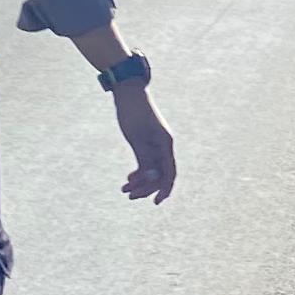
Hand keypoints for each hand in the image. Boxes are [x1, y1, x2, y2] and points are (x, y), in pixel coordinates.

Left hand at [111, 84, 177, 204]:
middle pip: (160, 174)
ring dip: (140, 181)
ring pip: (152, 170)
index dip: (164, 189)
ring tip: (124, 190)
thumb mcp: (136, 137)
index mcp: (165, 143)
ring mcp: (155, 144)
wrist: (128, 92)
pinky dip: (139, 172)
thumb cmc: (132, 112)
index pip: (169, 172)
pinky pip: (146, 162)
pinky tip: (129, 179)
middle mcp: (163, 146)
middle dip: (146, 187)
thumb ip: (145, 157)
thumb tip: (153, 178)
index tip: (157, 202)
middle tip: (129, 196)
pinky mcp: (146, 143)